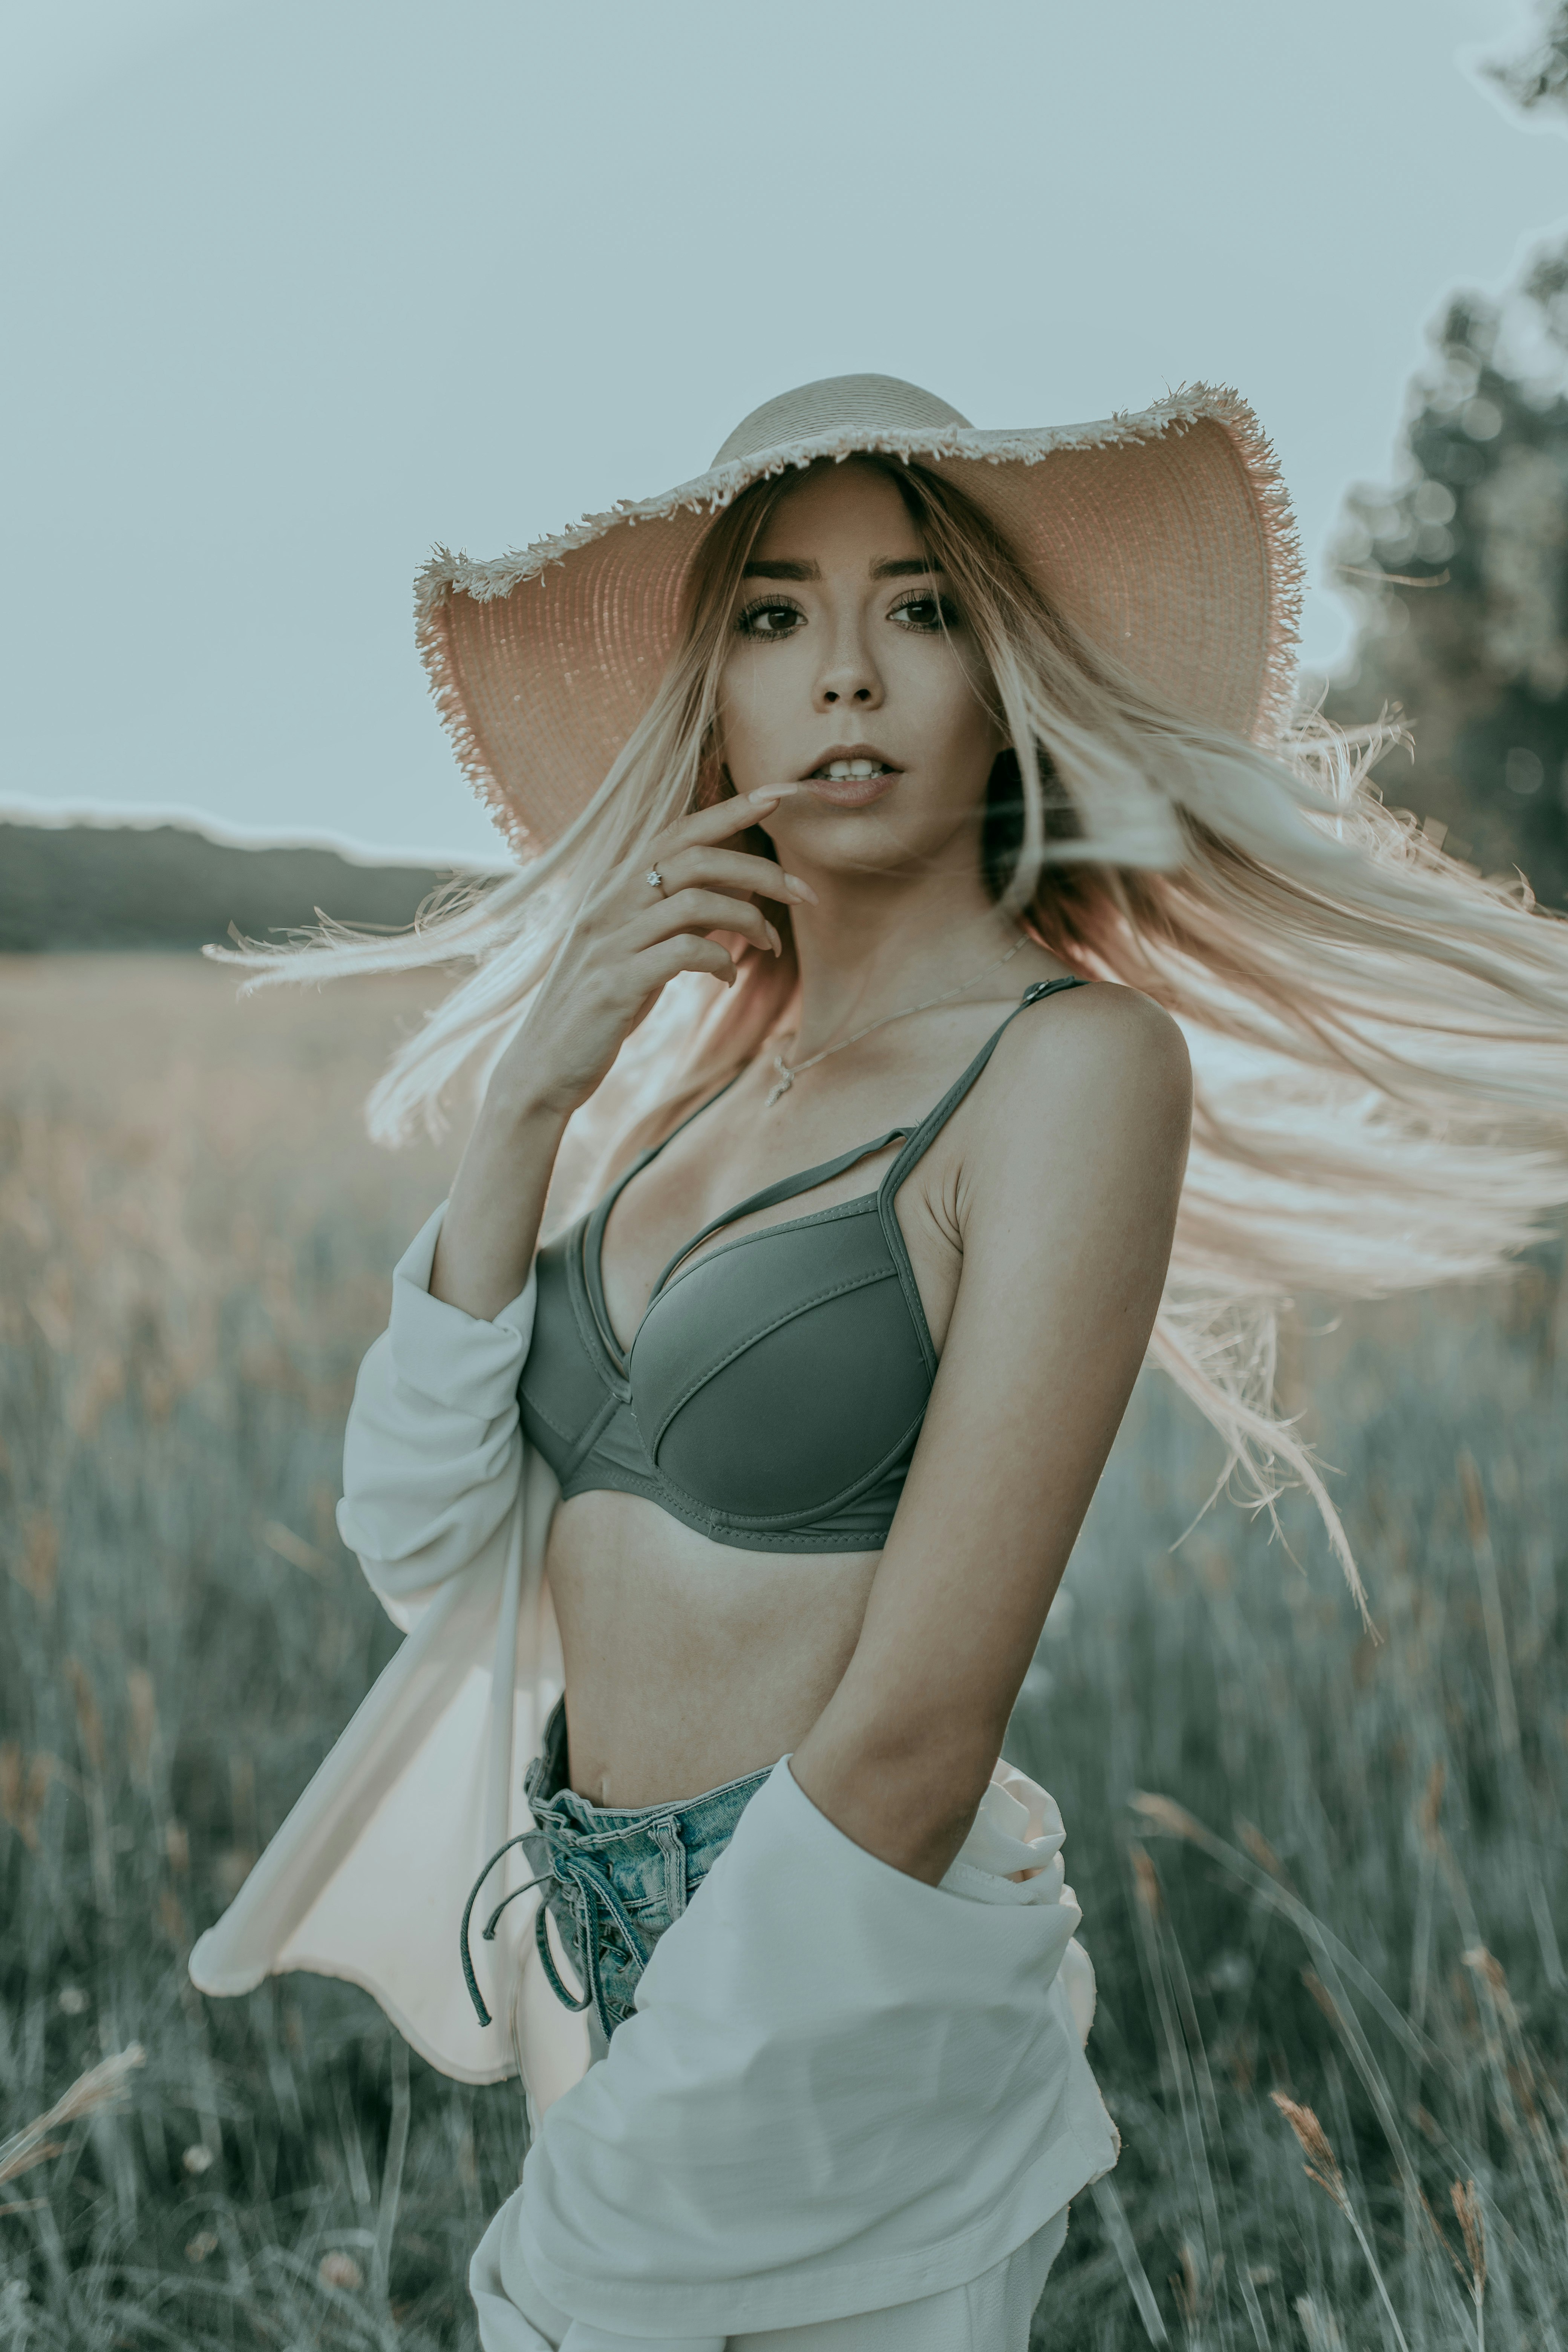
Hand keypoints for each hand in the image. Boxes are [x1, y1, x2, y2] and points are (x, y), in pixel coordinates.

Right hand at [496, 787, 816, 1118]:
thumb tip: (735, 888)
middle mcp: (609, 904)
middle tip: (806, 894)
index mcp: (615, 890)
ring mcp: (610, 942)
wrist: (542, 1068)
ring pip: (695, 901)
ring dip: (749, 919)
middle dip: (762, 869)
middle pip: (695, 858)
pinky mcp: (615, 983)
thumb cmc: (597, 1008)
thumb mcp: (638, 950)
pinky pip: (685, 952)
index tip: (780, 794)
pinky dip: (720, 961)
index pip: (677, 832)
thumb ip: (678, 915)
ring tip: (770, 945)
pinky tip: (727, 979)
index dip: (730, 809)